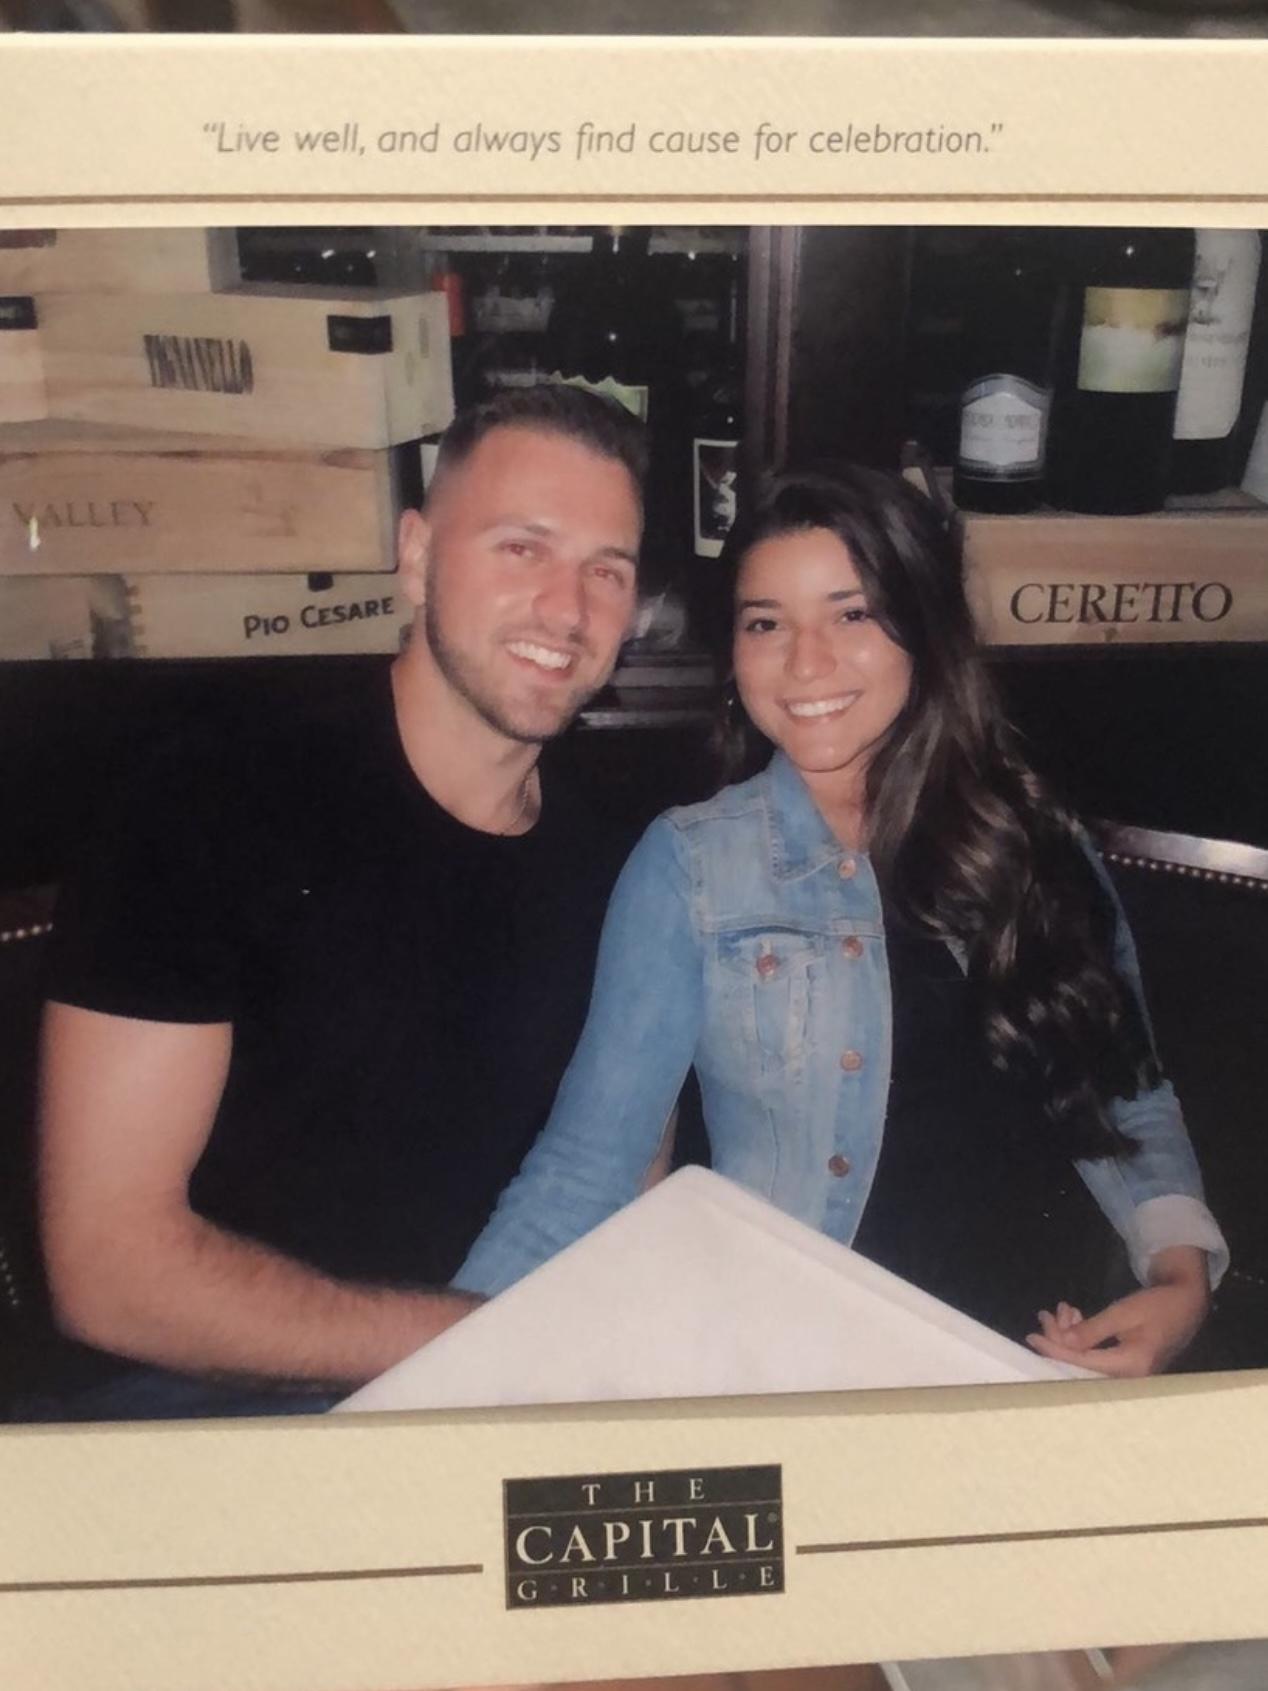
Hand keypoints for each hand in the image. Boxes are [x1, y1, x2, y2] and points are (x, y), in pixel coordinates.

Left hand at [1026, 1247, 1209, 1376]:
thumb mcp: (1123, 1312)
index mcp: (1131, 1365)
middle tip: (1046, 1314)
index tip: (1032, 1337)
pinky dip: (1084, 1336)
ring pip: (1088, 1357)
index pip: (1082, 1361)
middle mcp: (1130, 1377)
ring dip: (1071, 1333)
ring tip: (1063, 1309)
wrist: (1187, 1303)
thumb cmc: (1158, 1305)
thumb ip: (1092, 1330)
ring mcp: (1130, 1373)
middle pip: (1082, 1363)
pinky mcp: (1128, 1365)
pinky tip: (1076, 1317)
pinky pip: (1098, 1355)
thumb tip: (1062, 1344)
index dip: (1055, 1349)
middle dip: (1060, 1338)